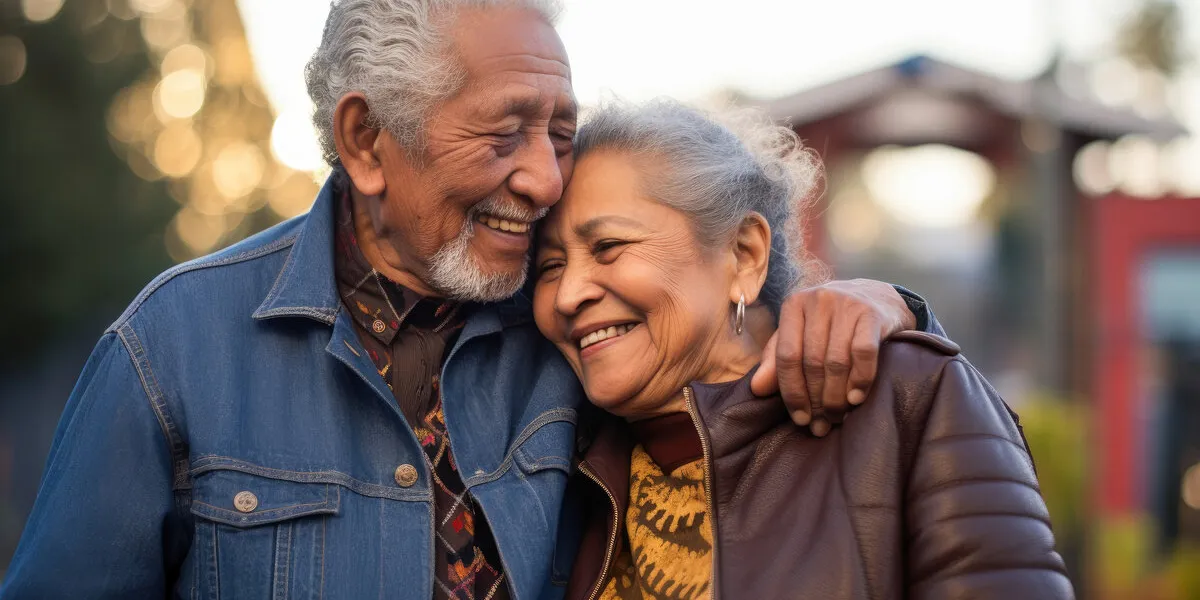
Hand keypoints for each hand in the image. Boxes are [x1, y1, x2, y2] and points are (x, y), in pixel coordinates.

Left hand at [750, 279, 916, 435]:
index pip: (786, 356)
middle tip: (821, 425)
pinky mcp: (872, 314)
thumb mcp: (800, 334)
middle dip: (816, 400)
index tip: (800, 419)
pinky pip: (863, 353)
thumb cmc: (831, 323)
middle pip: (812, 362)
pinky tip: (856, 398)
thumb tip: (756, 389)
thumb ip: (777, 360)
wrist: (876, 297)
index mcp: (794, 304)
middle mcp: (818, 300)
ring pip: (836, 361)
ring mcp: (847, 304)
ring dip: (836, 396)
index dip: (792, 392)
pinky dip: (859, 380)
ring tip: (837, 417)